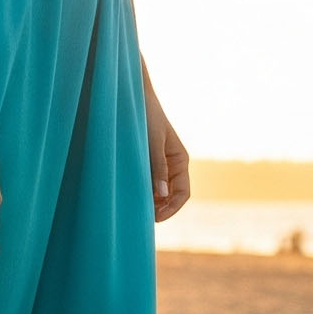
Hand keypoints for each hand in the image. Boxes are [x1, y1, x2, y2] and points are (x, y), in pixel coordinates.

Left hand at [143, 73, 188, 222]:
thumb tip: (162, 195)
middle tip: (140, 218)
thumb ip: (157, 168)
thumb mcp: (152, 142)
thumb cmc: (145, 115)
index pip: (182, 193)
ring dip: (150, 201)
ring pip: (159, 191)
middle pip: (171, 196)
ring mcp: (160, 163)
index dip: (171, 209)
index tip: (154, 218)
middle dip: (159, 208)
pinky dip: (142, 191)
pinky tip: (129, 195)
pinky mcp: (146, 160)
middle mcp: (173, 164)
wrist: (131, 95)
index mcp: (180, 160)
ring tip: (134, 209)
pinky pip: (148, 182)